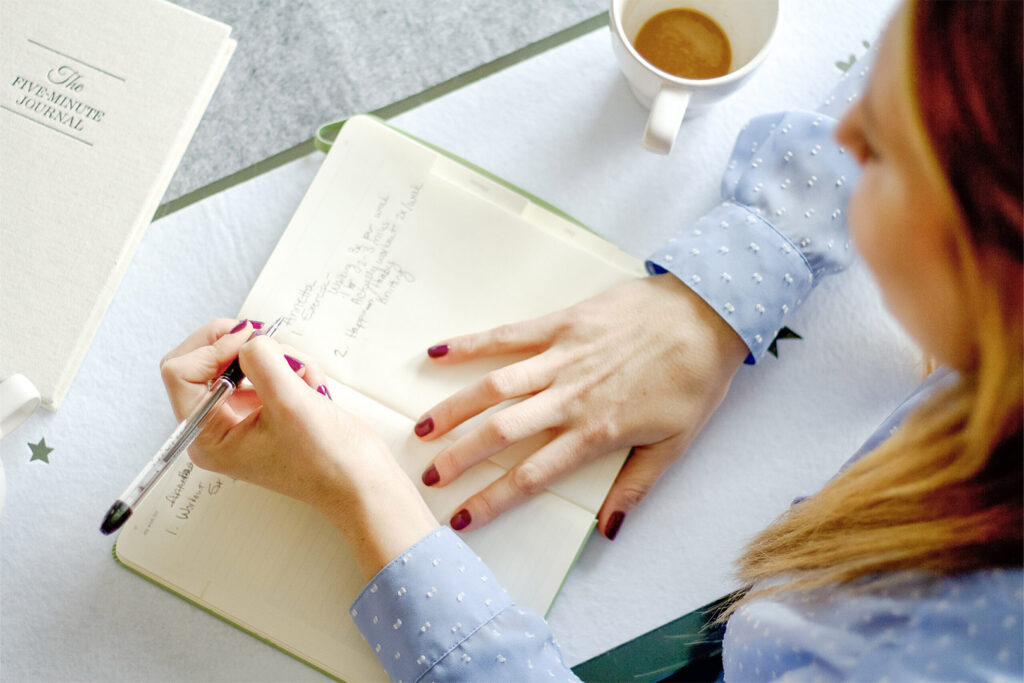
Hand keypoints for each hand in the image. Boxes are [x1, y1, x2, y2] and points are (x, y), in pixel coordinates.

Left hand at [159, 319, 436, 577]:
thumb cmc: (326, 459)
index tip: (250, 340)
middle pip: (205, 359)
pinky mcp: (266, 408)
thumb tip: (248, 338)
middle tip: (273, 341)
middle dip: (244, 347)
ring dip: (277, 357)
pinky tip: (312, 384)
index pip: (179, 371)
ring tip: (306, 377)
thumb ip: (260, 361)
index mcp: (206, 436)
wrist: (362, 480)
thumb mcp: (289, 402)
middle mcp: (216, 426)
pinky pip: (267, 369)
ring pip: (241, 359)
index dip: (212, 347)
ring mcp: (242, 416)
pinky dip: (291, 366)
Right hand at [414, 275, 747, 537]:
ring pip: (495, 387)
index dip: (493, 500)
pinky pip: (508, 335)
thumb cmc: (694, 379)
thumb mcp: (674, 444)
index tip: (462, 518)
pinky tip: (437, 354)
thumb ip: (635, 486)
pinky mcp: (562, 323)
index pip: (532, 475)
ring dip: (454, 409)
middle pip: (502, 433)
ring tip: (421, 429)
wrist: (708, 313)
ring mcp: (562, 357)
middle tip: (428, 476)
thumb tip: (608, 530)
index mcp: (596, 433)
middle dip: (459, 458)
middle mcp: (570, 398)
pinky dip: (471, 344)